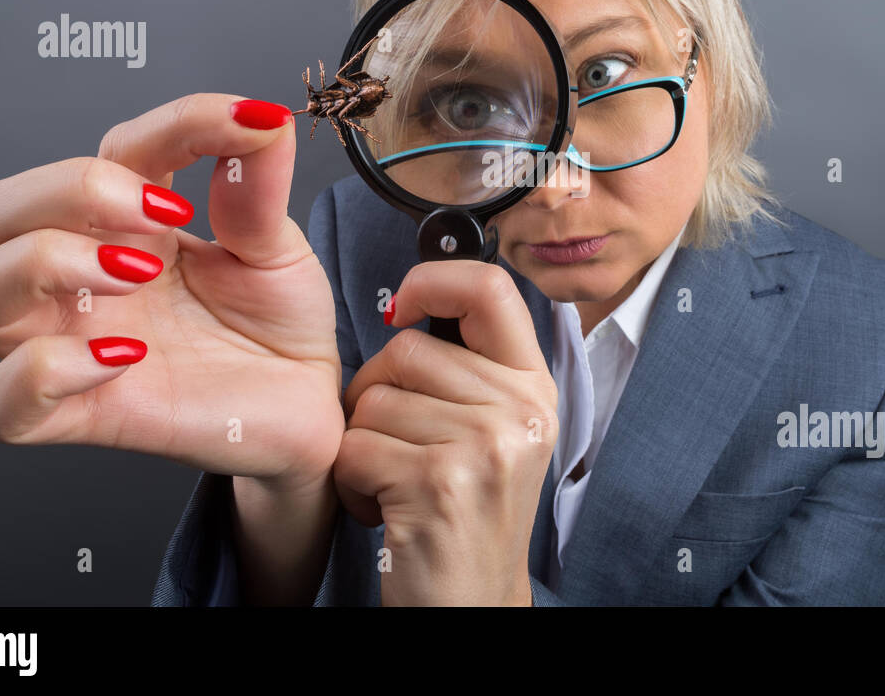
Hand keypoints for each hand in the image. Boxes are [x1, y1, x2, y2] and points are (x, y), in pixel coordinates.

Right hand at [0, 94, 344, 601]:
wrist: (306, 406)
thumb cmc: (277, 327)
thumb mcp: (281, 248)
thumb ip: (260, 186)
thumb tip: (262, 117)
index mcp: (127, 223)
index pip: (112, 148)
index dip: (178, 124)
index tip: (249, 126)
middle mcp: (79, 279)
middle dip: (65, 190)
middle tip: (159, 213)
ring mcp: (69, 346)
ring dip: (39, 267)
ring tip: (137, 275)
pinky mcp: (79, 417)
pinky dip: (43, 371)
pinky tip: (126, 355)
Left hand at [333, 260, 557, 605]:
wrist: (471, 605)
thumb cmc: (466, 516)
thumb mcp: (495, 433)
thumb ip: (469, 371)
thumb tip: (414, 300)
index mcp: (533, 389)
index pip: (490, 287)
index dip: (435, 279)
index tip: (405, 305)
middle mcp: (519, 411)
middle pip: (404, 351)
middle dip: (374, 396)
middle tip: (399, 447)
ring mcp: (485, 446)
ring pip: (372, 400)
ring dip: (362, 447)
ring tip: (398, 484)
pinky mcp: (440, 483)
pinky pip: (355, 448)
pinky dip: (352, 485)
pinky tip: (385, 511)